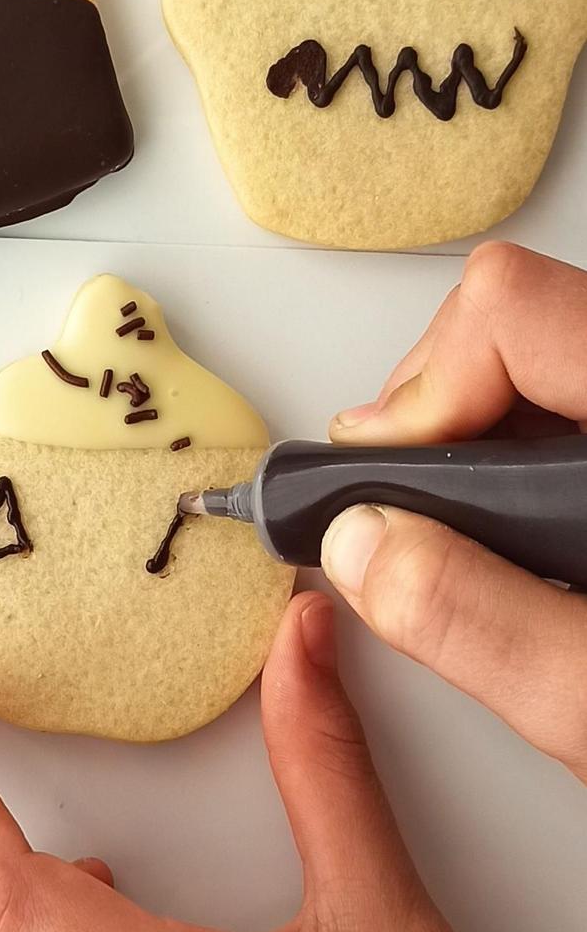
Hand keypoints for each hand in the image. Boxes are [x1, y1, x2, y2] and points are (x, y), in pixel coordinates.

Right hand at [323, 242, 586, 779]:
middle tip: (417, 514)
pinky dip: (548, 453)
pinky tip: (548, 536)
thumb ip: (476, 620)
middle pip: (530, 315)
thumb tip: (368, 548)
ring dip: (496, 432)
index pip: (513, 312)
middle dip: (447, 408)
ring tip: (483, 537)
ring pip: (563, 353)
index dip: (424, 391)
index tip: (392, 483)